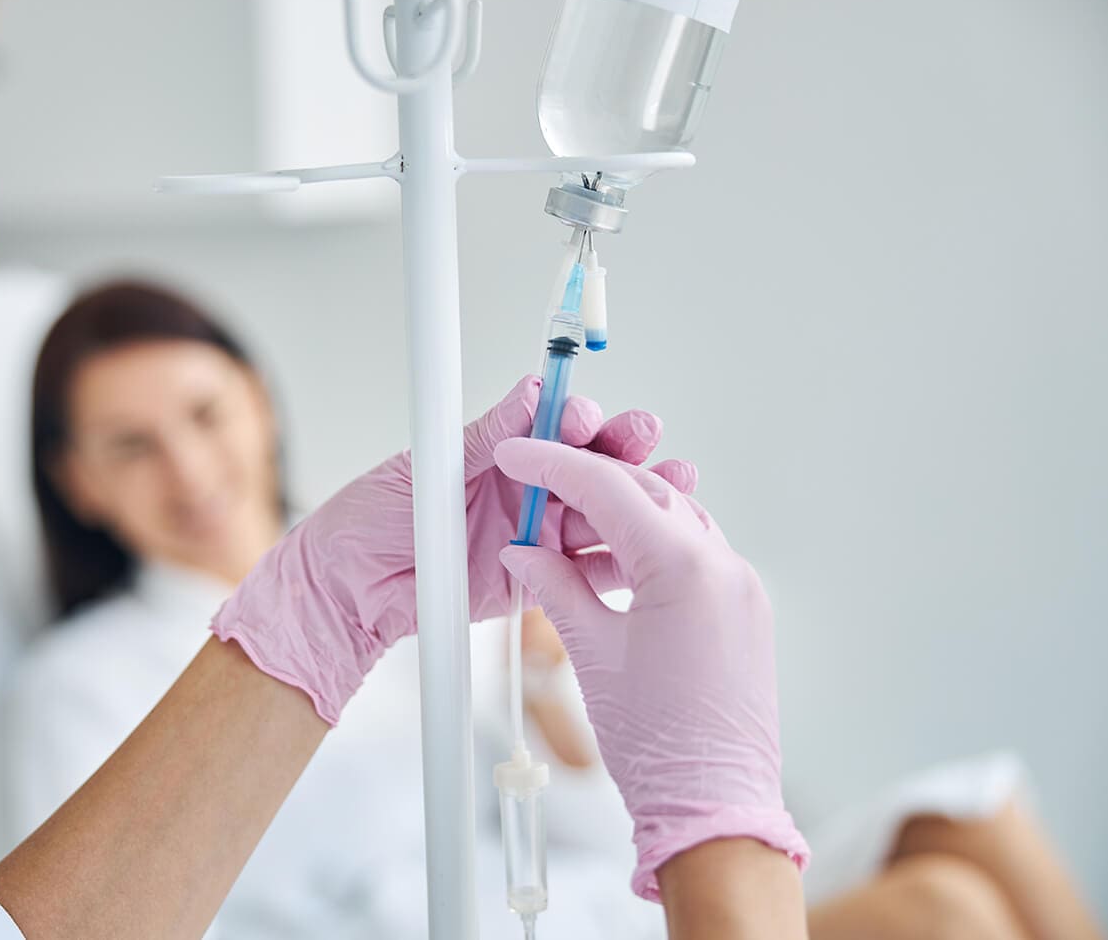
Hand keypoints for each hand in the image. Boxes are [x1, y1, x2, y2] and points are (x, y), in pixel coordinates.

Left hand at [212, 376, 679, 724]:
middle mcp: (521, 490)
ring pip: (599, 513)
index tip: (582, 416)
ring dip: (638, 497)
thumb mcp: (426, 469)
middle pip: (588, 464)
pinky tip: (650, 544)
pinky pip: (585, 570)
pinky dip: (619, 557)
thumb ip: (486, 437)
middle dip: (621, 447)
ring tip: (674, 481)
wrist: (344, 592)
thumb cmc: (366, 521)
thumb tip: (531, 391)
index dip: (573, 417)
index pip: (552, 425)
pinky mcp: (535, 582)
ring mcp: (532, 535)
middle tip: (644, 434)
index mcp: (496, 453)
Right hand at [495, 439, 808, 900]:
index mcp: (686, 567)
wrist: (715, 808)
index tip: (517, 454)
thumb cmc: (658, 744)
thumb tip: (525, 552)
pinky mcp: (745, 612)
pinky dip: (648, 546)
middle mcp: (725, 566)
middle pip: (646, 493)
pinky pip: (693, 555)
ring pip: (674, 519)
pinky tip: (606, 564)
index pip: (608, 488)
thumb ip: (556, 587)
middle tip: (534, 486)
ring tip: (563, 531)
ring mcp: (742, 589)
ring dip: (619, 513)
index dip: (553, 465)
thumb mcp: (592, 653)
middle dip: (586, 482)